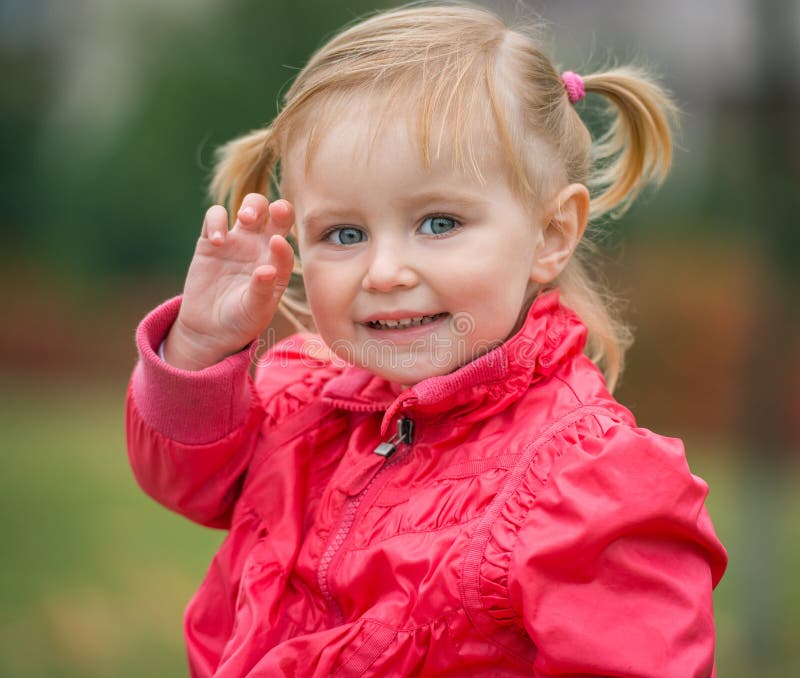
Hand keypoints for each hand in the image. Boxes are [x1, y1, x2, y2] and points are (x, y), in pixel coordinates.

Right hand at [163, 193, 294, 369]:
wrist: (211, 328)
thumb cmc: (241, 320)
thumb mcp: (255, 311)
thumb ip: (262, 290)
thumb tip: (267, 270)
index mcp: (277, 263)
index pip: (287, 244)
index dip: (284, 240)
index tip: (277, 243)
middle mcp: (261, 247)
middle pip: (277, 213)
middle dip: (278, 208)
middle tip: (272, 214)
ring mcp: (238, 241)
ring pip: (251, 206)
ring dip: (251, 206)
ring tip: (245, 219)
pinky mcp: (210, 241)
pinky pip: (216, 217)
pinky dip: (216, 221)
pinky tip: (217, 241)